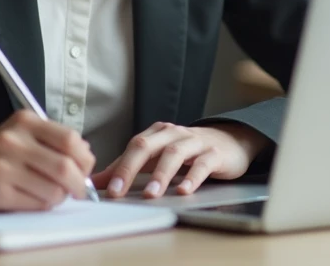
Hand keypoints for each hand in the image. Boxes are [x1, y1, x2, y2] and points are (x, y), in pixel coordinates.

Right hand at [0, 109, 95, 210]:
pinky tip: (36, 199)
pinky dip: (44, 205)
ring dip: (61, 197)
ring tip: (53, 193)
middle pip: (65, 167)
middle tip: (79, 190)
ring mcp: (3, 167)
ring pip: (53, 190)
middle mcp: (13, 141)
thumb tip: (86, 154)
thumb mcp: (22, 133)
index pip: (70, 140)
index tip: (86, 169)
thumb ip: (53, 139)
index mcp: (25, 121)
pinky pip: (36, 204)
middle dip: (79, 183)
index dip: (85, 159)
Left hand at [93, 122, 268, 198]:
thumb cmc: (189, 151)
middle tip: (117, 191)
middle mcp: (174, 134)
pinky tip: (184, 191)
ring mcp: (195, 143)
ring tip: (150, 194)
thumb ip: (129, 167)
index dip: (117, 167)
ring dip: (160, 175)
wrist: (231, 140)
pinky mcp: (215, 154)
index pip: (132, 147)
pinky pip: (202, 164)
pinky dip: (192, 177)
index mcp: (157, 133)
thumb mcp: (158, 156)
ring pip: (174, 154)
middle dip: (129, 169)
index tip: (103, 189)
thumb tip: (98, 182)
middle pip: (147, 146)